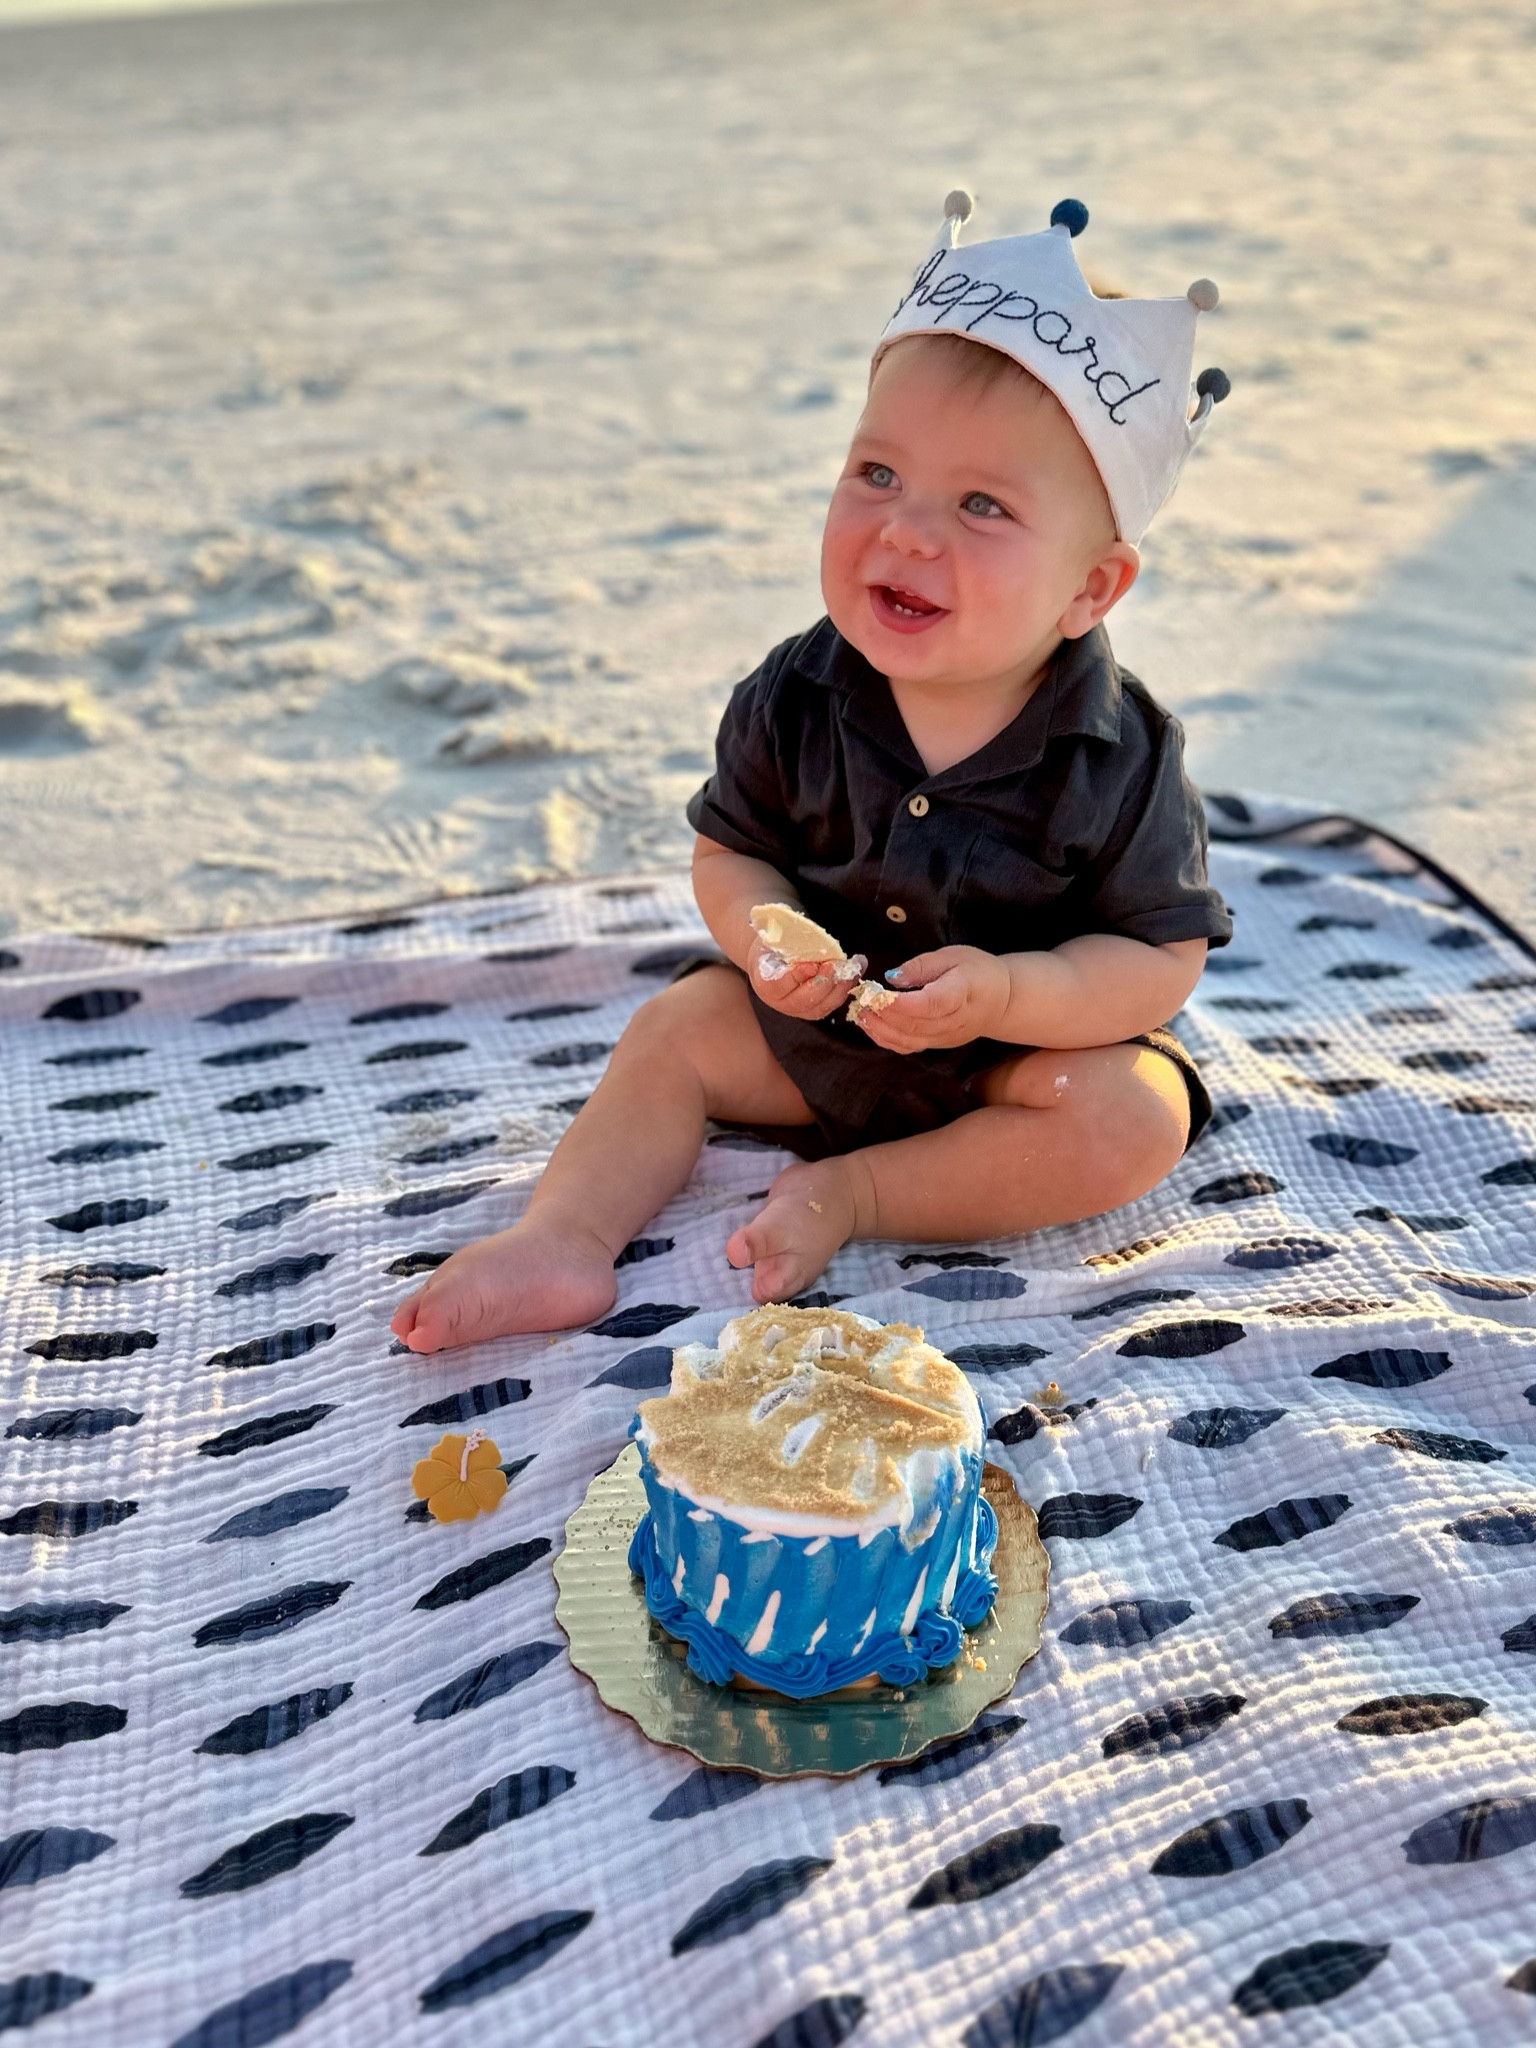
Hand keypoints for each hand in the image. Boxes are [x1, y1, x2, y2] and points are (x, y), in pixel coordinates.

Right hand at [748, 935, 864, 1021]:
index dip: (796, 976)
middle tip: (838, 963)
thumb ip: (788, 941)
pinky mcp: (813, 1011)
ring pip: (823, 1005)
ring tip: (855, 965)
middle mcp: (780, 1002)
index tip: (812, 965)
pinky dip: (845, 988)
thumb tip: (811, 937)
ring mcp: (797, 1010)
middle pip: (805, 999)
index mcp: (765, 984)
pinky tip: (855, 972)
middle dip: (825, 981)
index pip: (778, 985)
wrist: (773, 959)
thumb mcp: (775, 938)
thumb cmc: (774, 945)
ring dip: (841, 985)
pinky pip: (832, 1004)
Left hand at [850, 945, 1012, 1052]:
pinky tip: (872, 1027)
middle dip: (883, 1015)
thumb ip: (922, 965)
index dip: (900, 1003)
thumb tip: (892, 977)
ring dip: (881, 1029)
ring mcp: (947, 1037)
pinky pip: (910, 1047)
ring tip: (861, 1014)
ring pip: (910, 1040)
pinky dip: (888, 1040)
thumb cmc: (977, 971)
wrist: (1002, 999)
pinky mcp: (939, 1044)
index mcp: (963, 992)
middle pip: (915, 1025)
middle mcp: (956, 1020)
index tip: (876, 992)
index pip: (929, 1004)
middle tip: (861, 1000)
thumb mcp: (953, 955)